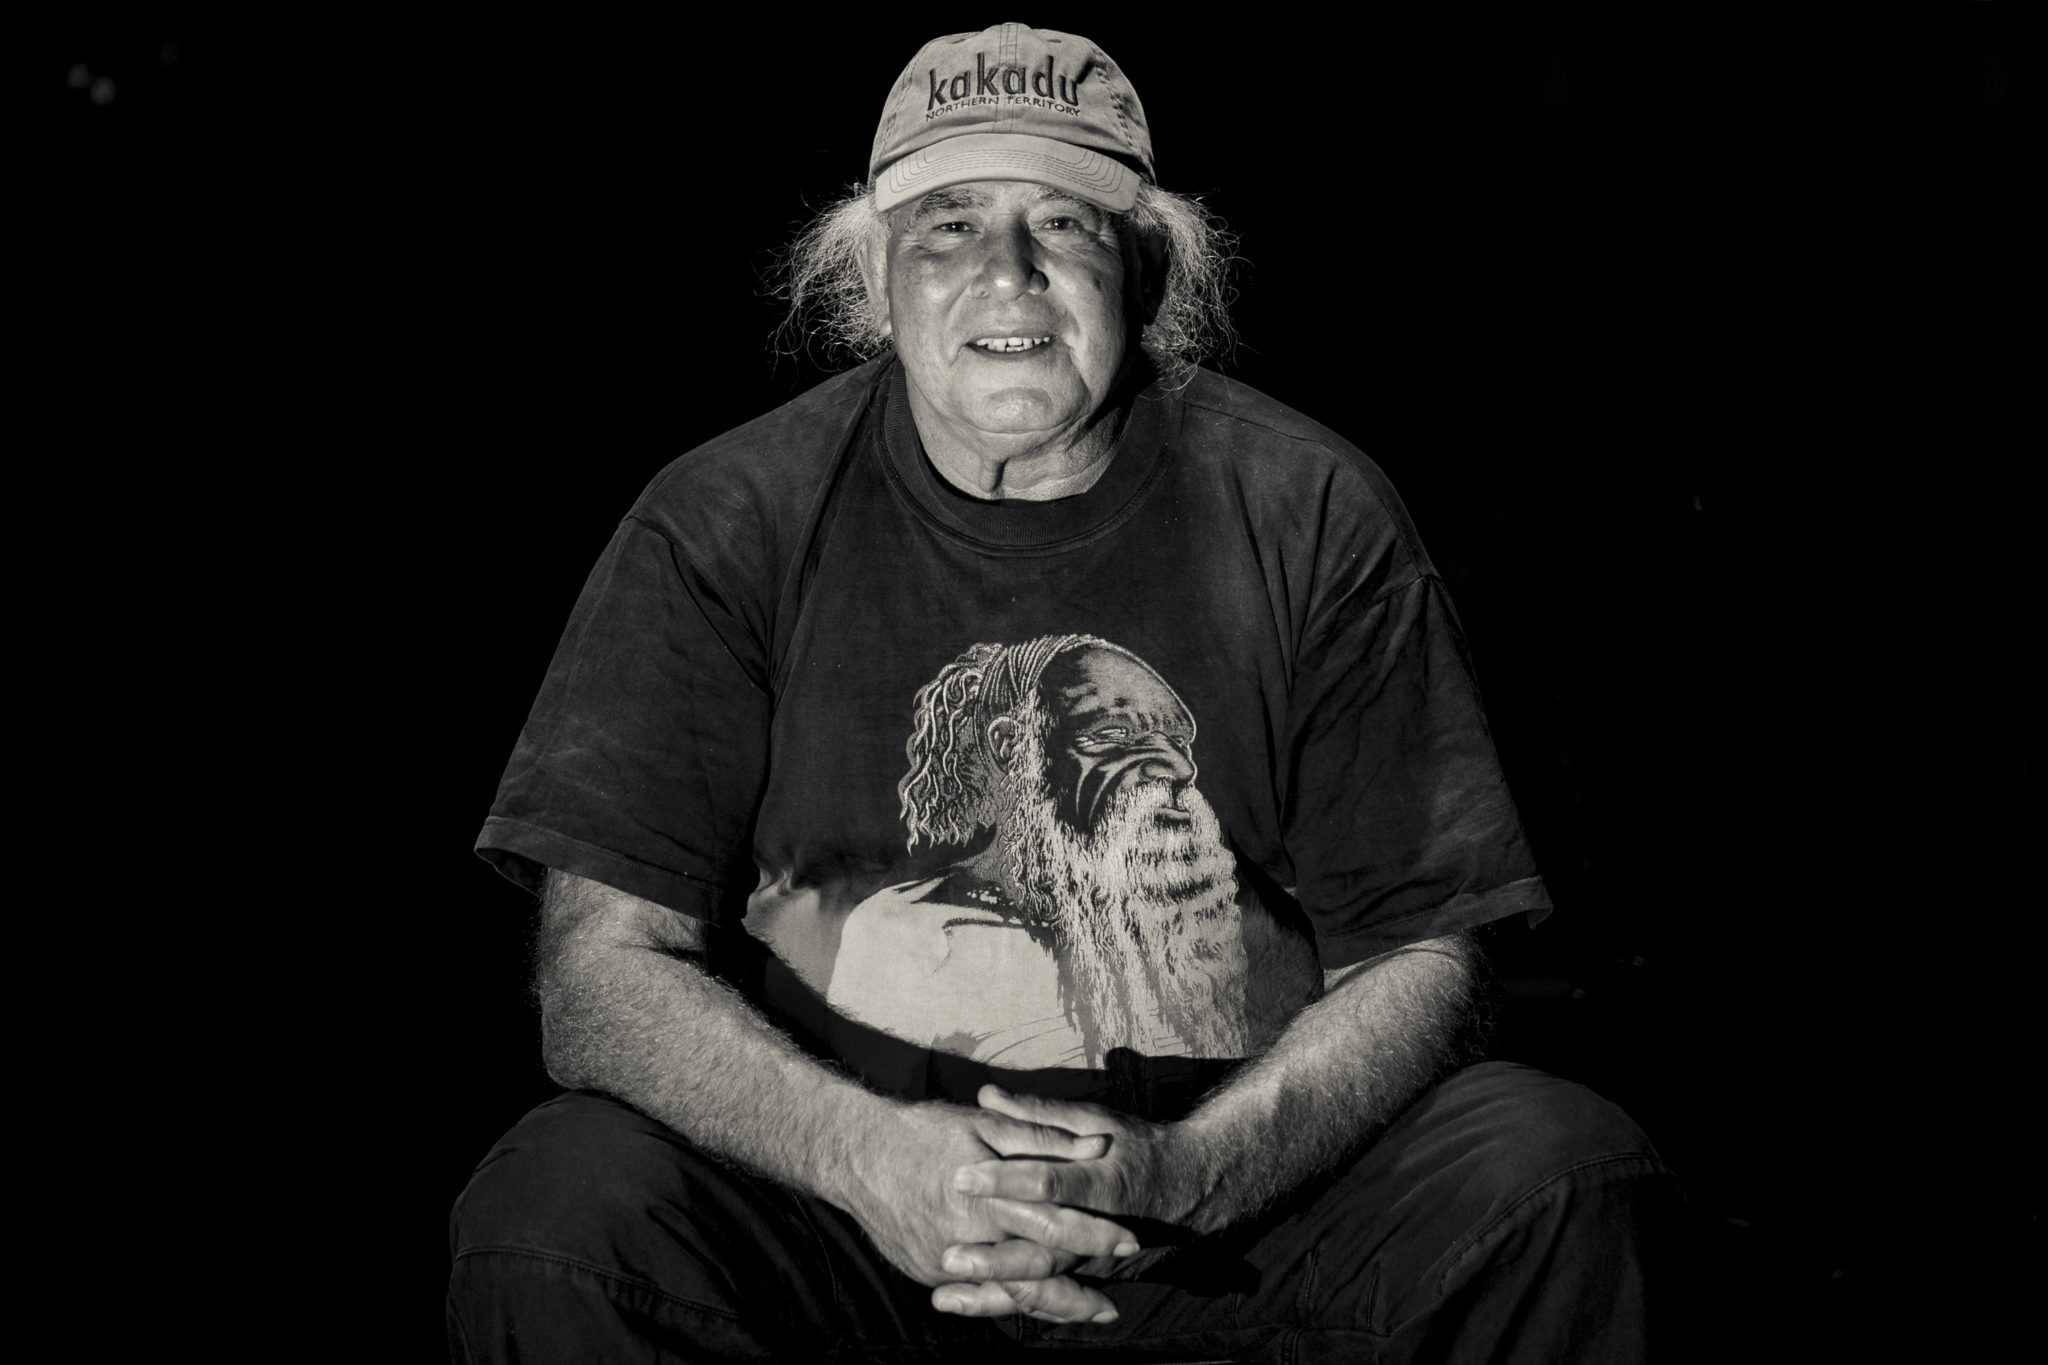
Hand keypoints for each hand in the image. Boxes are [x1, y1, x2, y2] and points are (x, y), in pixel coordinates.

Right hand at [842, 1098, 1139, 1323]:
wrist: (856, 1154)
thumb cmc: (924, 1132)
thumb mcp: (985, 1125)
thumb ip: (1042, 1138)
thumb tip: (1095, 1147)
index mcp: (991, 1195)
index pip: (1055, 1220)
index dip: (1093, 1232)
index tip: (1128, 1240)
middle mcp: (970, 1236)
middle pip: (1036, 1269)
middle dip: (1076, 1288)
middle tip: (1112, 1303)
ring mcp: (946, 1261)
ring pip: (1009, 1292)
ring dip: (1051, 1306)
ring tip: (1088, 1313)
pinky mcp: (929, 1271)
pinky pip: (976, 1296)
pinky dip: (1008, 1304)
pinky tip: (1033, 1307)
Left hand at [928, 1085, 1215, 1316]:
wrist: (1184, 1186)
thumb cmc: (1131, 1146)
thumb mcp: (1092, 1120)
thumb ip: (1038, 1114)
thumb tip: (986, 1097)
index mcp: (1099, 1183)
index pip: (1047, 1184)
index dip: (1004, 1181)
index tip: (961, 1177)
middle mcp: (1096, 1231)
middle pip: (1042, 1250)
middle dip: (994, 1258)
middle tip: (948, 1256)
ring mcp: (1090, 1261)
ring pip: (1040, 1286)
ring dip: (992, 1291)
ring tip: (945, 1291)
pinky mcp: (1082, 1275)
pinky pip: (1041, 1300)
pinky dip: (1001, 1305)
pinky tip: (960, 1303)